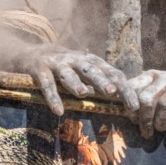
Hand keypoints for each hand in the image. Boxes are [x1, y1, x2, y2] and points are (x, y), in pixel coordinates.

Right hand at [21, 46, 137, 116]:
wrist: (30, 54)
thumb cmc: (64, 66)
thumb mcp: (83, 69)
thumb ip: (101, 80)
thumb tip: (125, 100)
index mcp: (90, 61)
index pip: (111, 72)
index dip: (123, 87)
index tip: (134, 106)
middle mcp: (75, 60)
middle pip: (92, 70)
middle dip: (102, 81)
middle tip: (112, 92)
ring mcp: (57, 64)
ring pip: (68, 74)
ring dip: (75, 83)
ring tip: (83, 93)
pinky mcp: (40, 70)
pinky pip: (47, 85)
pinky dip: (52, 97)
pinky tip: (58, 110)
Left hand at [128, 69, 165, 137]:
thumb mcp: (155, 89)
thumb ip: (140, 97)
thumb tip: (124, 112)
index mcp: (151, 75)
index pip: (133, 88)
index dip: (130, 106)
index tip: (133, 120)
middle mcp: (165, 76)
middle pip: (148, 98)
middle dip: (145, 118)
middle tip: (146, 131)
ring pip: (165, 104)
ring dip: (160, 120)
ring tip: (159, 130)